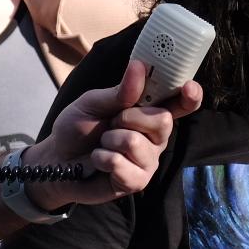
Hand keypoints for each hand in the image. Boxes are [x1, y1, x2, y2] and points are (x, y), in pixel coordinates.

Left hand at [24, 59, 201, 209]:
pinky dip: (103, 159)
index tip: (190, 87)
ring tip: (102, 144)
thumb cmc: (78, 129)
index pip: (180, 104)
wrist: (57, 160)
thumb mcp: (92, 103)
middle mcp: (156, 137)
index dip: (191, 96)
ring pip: (137, 143)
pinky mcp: (137, 181)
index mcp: (150, 113)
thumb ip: (119, 91)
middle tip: (111, 122)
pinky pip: (123, 165)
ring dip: (109, 141)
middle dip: (129, 118)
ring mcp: (149, 161)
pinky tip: (100, 162)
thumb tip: (140, 66)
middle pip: (163, 120)